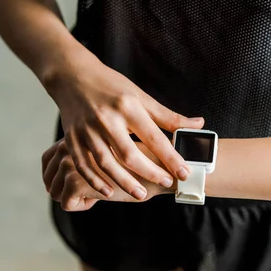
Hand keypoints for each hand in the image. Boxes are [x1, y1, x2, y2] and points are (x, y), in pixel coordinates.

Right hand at [43, 50, 203, 200]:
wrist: (72, 76)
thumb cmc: (111, 86)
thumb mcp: (140, 96)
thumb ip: (167, 115)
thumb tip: (198, 125)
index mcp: (127, 106)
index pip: (153, 137)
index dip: (170, 157)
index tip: (184, 172)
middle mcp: (106, 119)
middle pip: (129, 154)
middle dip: (150, 172)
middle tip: (166, 183)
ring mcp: (86, 131)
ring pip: (106, 163)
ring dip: (124, 182)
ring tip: (141, 194)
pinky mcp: (72, 139)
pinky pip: (83, 165)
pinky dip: (96, 181)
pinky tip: (109, 191)